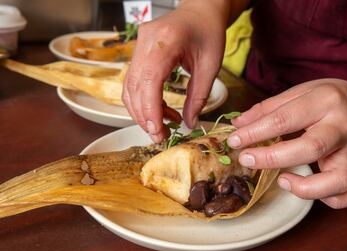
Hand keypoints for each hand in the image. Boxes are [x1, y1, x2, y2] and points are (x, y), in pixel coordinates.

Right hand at [123, 4, 226, 141]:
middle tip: (160, 136)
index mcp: (166, 42)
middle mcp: (146, 42)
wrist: (200, 11)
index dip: (151, 110)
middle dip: (145, 116)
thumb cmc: (209, 33)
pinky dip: (143, 100)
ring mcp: (138, 46)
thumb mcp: (211, 66)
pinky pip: (133, 81)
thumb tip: (190, 123)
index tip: (158, 132)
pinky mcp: (138, 52)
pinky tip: (159, 110)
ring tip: (162, 125)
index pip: (150, 81)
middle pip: (135, 87)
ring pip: (130, 87)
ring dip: (142, 111)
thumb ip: (199, 96)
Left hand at [227, 79, 346, 208]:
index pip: (283, 119)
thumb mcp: (299, 93)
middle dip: (272, 158)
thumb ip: (268, 108)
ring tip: (282, 181)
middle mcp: (342, 125)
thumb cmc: (326, 99)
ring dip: (307, 187)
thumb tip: (238, 124)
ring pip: (339, 178)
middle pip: (310, 148)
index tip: (234, 141)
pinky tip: (307, 189)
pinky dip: (332, 199)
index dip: (254, 132)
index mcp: (324, 100)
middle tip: (246, 159)